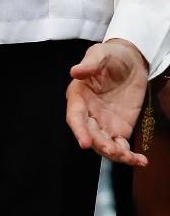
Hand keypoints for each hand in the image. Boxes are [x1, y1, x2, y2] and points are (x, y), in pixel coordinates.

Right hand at [66, 38, 149, 166]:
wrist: (131, 62)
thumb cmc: (111, 56)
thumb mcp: (100, 55)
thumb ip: (89, 64)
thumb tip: (74, 71)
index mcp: (78, 96)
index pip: (75, 117)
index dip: (79, 130)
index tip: (85, 142)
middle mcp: (88, 113)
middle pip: (90, 135)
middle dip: (100, 145)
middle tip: (114, 151)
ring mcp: (104, 123)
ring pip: (105, 145)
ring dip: (116, 155)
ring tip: (132, 158)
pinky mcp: (120, 129)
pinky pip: (121, 146)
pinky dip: (130, 156)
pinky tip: (141, 160)